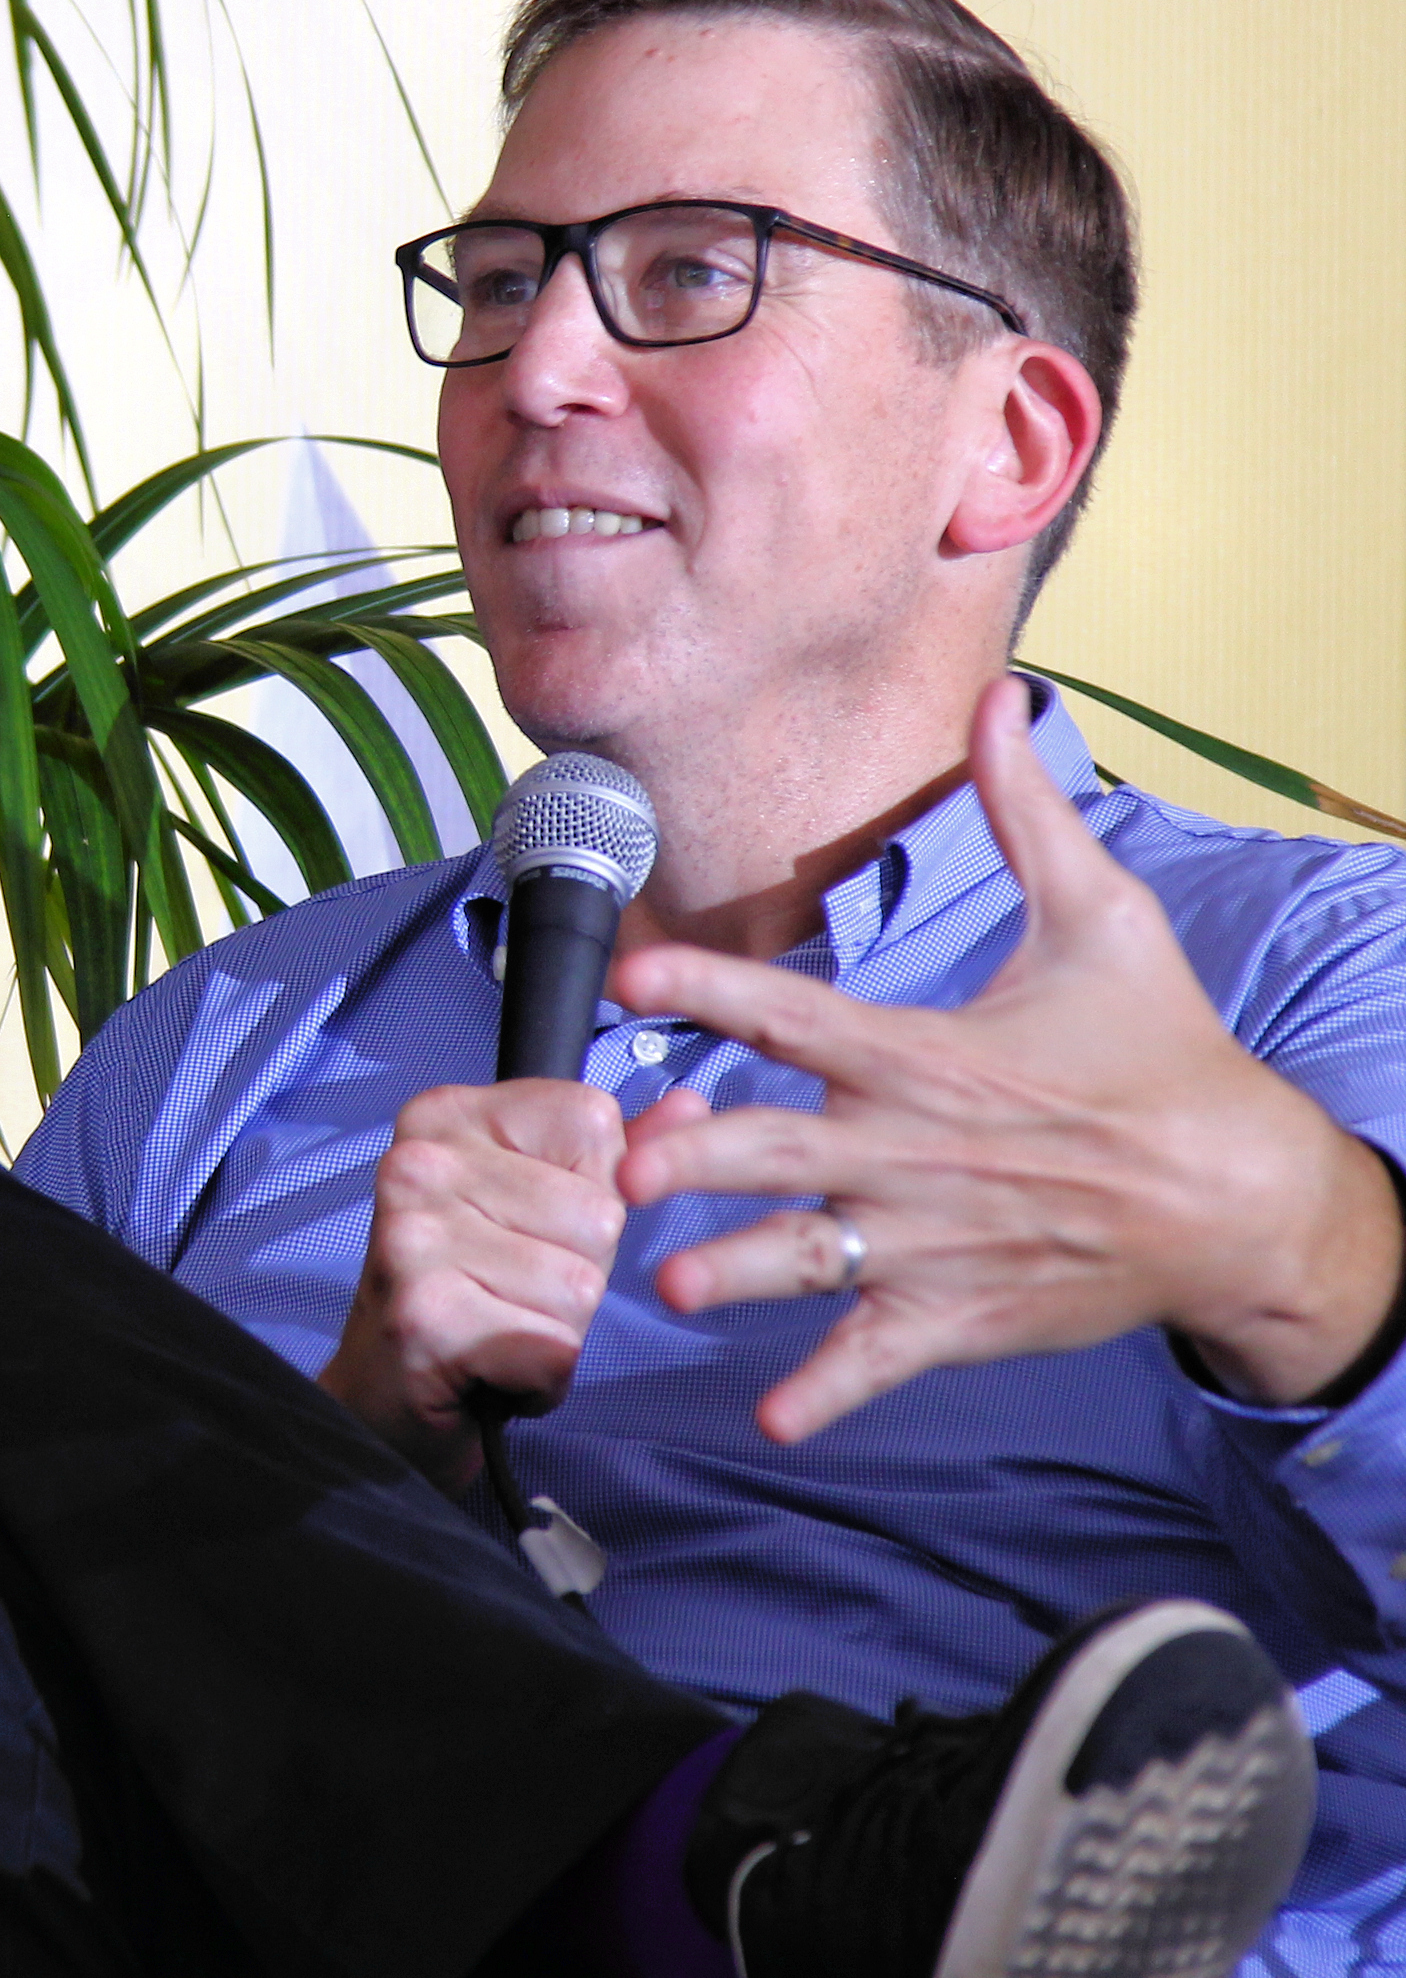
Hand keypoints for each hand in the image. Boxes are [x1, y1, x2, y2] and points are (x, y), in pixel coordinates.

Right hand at [320, 1080, 627, 1491]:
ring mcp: (415, 1239)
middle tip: (513, 1288)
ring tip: (502, 1325)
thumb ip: (618, 1152)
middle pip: (597, 1214)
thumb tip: (694, 1104)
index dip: (593, 1192)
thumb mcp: (545, 1198)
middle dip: (580, 1271)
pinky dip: (542, 1377)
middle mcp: (419, 1164)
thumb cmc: (475, 1284)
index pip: (594, 1125)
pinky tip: (494, 1368)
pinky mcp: (425, 1317)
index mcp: (447, 1114)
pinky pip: (553, 1348)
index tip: (533, 1223)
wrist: (387, 1394)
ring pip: (579, 1287)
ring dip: (560, 1328)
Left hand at [614, 677, 1402, 1440]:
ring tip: (668, 1287)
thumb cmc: (1159, 1049)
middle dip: (700, 1158)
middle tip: (627, 1163)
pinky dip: (829, 1390)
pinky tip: (772, 1422)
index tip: (635, 974)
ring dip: (739, 1275)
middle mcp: (916, 1150)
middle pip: (784, 1152)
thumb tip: (999, 698)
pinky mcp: (960, 1312)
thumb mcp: (1101, 916)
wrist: (1237, 1192)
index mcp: (931, 1052)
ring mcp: (934, 1241)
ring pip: (812, 1263)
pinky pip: (880, 1359)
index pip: (801, 1014)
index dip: (711, 988)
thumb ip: (1026, 813)